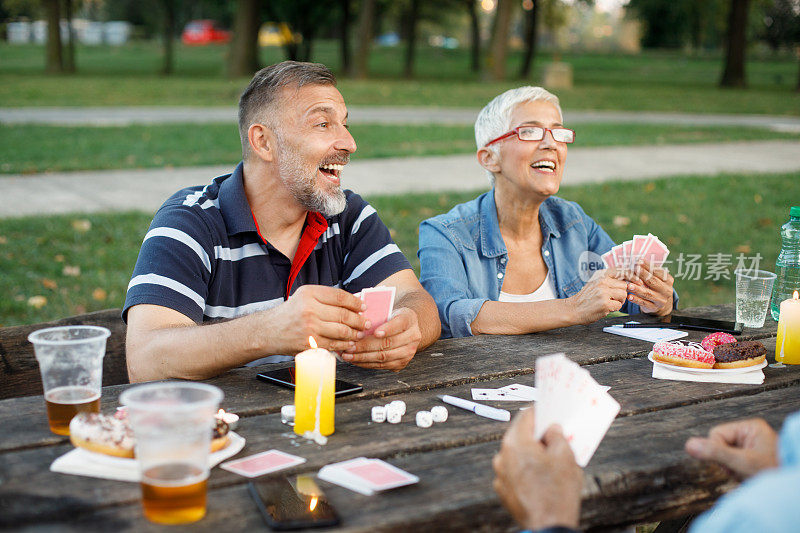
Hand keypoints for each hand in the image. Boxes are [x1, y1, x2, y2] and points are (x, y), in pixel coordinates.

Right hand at [267, 285, 366, 353]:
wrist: (269, 331)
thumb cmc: (290, 313)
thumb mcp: (305, 297)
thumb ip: (326, 298)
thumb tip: (353, 301)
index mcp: (309, 294)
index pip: (340, 296)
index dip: (355, 302)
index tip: (363, 307)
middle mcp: (309, 309)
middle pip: (343, 314)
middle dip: (359, 320)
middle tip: (365, 322)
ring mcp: (309, 328)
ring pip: (341, 331)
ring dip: (354, 333)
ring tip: (359, 333)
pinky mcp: (310, 344)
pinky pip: (333, 344)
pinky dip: (344, 344)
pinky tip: (348, 343)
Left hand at [342, 307, 421, 369]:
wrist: (404, 328)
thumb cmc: (391, 317)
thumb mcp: (388, 309)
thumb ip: (376, 311)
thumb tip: (357, 314)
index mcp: (409, 319)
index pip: (399, 324)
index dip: (387, 329)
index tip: (375, 332)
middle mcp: (413, 336)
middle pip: (389, 343)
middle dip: (366, 346)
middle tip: (351, 346)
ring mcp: (409, 352)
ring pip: (384, 357)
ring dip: (364, 357)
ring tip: (349, 355)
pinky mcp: (402, 363)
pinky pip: (383, 366)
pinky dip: (367, 364)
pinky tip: (356, 360)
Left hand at [493, 409, 582, 530]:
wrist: (548, 526)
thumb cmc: (557, 491)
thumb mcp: (565, 456)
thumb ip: (557, 436)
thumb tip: (552, 430)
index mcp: (516, 443)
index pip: (526, 416)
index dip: (541, 412)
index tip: (550, 412)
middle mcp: (503, 455)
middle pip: (519, 435)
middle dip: (537, 434)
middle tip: (553, 435)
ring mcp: (501, 474)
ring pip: (516, 454)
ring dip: (531, 453)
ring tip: (551, 459)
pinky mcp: (503, 489)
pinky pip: (514, 471)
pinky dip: (526, 470)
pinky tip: (542, 476)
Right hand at [569, 270, 627, 323]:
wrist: (573, 309)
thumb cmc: (586, 298)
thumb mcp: (595, 283)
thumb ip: (609, 280)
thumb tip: (628, 280)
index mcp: (601, 275)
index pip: (622, 270)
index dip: (632, 276)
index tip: (638, 281)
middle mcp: (602, 281)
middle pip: (624, 285)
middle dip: (622, 293)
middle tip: (613, 298)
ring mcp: (603, 292)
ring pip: (623, 295)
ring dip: (619, 301)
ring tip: (608, 303)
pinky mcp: (605, 303)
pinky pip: (619, 305)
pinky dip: (614, 308)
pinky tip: (605, 308)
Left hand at [625, 260, 673, 315]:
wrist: (660, 304)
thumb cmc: (654, 287)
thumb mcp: (656, 278)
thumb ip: (649, 271)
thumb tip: (637, 260)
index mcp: (668, 280)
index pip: (658, 272)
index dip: (647, 266)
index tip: (638, 261)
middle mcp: (667, 290)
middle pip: (653, 281)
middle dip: (642, 275)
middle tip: (633, 270)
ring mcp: (661, 300)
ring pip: (648, 293)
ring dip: (637, 289)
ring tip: (629, 285)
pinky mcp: (654, 307)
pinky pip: (644, 303)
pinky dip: (636, 300)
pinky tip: (629, 297)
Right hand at [685, 418, 778, 478]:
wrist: (789, 493)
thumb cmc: (775, 473)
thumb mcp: (742, 463)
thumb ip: (715, 453)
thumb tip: (689, 445)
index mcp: (750, 427)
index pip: (716, 434)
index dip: (719, 451)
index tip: (733, 463)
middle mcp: (750, 434)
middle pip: (719, 445)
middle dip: (727, 462)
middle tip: (742, 470)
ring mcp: (751, 446)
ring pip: (724, 456)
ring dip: (732, 469)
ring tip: (747, 475)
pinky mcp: (750, 458)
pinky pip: (732, 463)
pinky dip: (737, 473)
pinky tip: (748, 477)